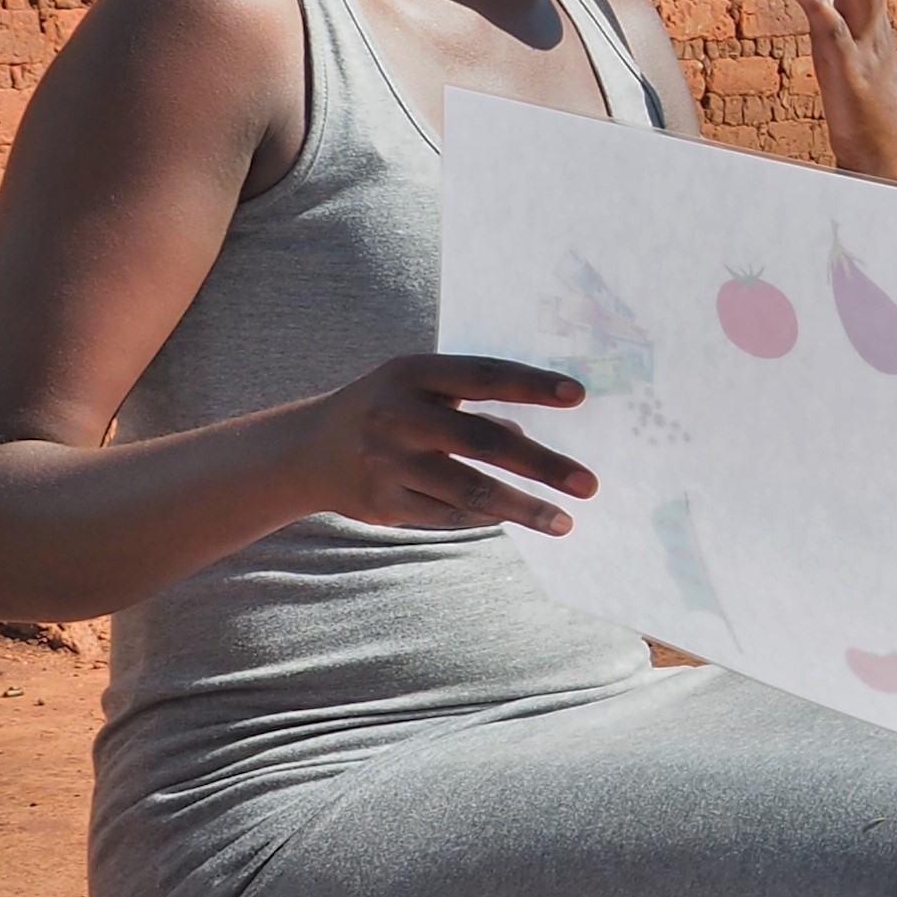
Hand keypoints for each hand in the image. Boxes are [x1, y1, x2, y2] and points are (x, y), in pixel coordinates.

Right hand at [300, 355, 592, 534]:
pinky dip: (486, 514)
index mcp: (413, 374)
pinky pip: (448, 512)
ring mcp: (388, 461)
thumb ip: (475, 406)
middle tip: (590, 484)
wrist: (306, 450)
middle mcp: (399, 415)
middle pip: (483, 440)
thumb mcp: (422, 390)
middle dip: (542, 465)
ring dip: (523, 509)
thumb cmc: (389, 409)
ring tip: (565, 522)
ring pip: (469, 489)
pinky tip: (515, 518)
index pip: (483, 375)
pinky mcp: (383, 501)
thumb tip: (529, 443)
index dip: (531, 383)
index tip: (579, 395)